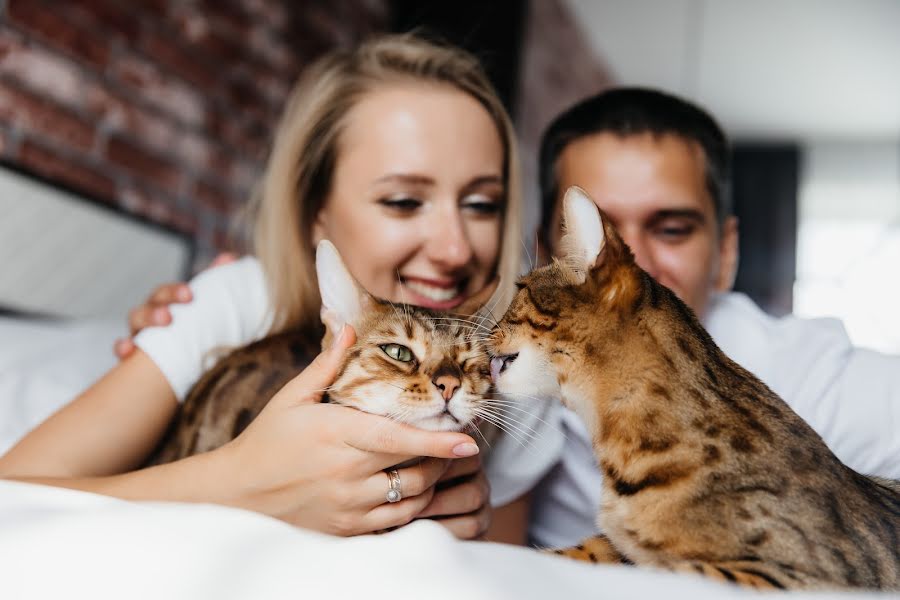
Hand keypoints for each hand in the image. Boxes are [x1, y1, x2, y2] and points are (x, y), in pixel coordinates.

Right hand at [114, 253, 236, 358]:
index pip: (165, 294)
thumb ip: (214, 285)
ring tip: (155, 330)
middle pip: (147, 307)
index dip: (174, 292)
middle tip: (168, 318)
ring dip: (143, 325)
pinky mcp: (132, 356)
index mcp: (165, 305)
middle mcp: (149, 317)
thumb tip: (229, 257)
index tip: (189, 295)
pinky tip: (127, 351)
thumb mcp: (204, 310)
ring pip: (134, 324)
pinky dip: (122, 348)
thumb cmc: (193, 332)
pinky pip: (122, 350)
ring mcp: (139, 336)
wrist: (186, 366)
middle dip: (156, 310)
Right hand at [212, 325, 481, 535]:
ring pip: (411, 496)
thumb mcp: (292, 398)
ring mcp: (348, 505)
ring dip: (433, 480)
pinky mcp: (348, 528)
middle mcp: (345, 473)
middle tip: (456, 440)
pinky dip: (416, 506)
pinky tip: (417, 489)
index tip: (469, 441)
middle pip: (413, 467)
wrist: (238, 495)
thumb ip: (327, 364)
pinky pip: (397, 520)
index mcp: (335, 434)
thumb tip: (348, 325)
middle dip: (443, 456)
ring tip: (439, 462)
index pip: (396, 438)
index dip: (436, 441)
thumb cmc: (267, 440)